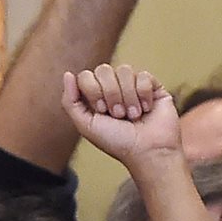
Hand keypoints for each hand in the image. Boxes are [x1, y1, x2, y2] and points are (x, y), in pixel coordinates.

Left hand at [63, 64, 178, 162]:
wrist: (148, 151)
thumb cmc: (118, 143)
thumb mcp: (86, 126)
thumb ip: (70, 101)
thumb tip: (68, 74)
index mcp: (96, 95)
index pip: (86, 75)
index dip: (93, 90)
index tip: (102, 111)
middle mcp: (114, 88)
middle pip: (104, 69)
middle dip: (111, 94)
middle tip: (119, 114)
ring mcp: (134, 86)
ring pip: (124, 70)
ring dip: (128, 96)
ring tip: (134, 115)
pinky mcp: (153, 86)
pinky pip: (144, 75)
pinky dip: (144, 94)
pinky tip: (146, 108)